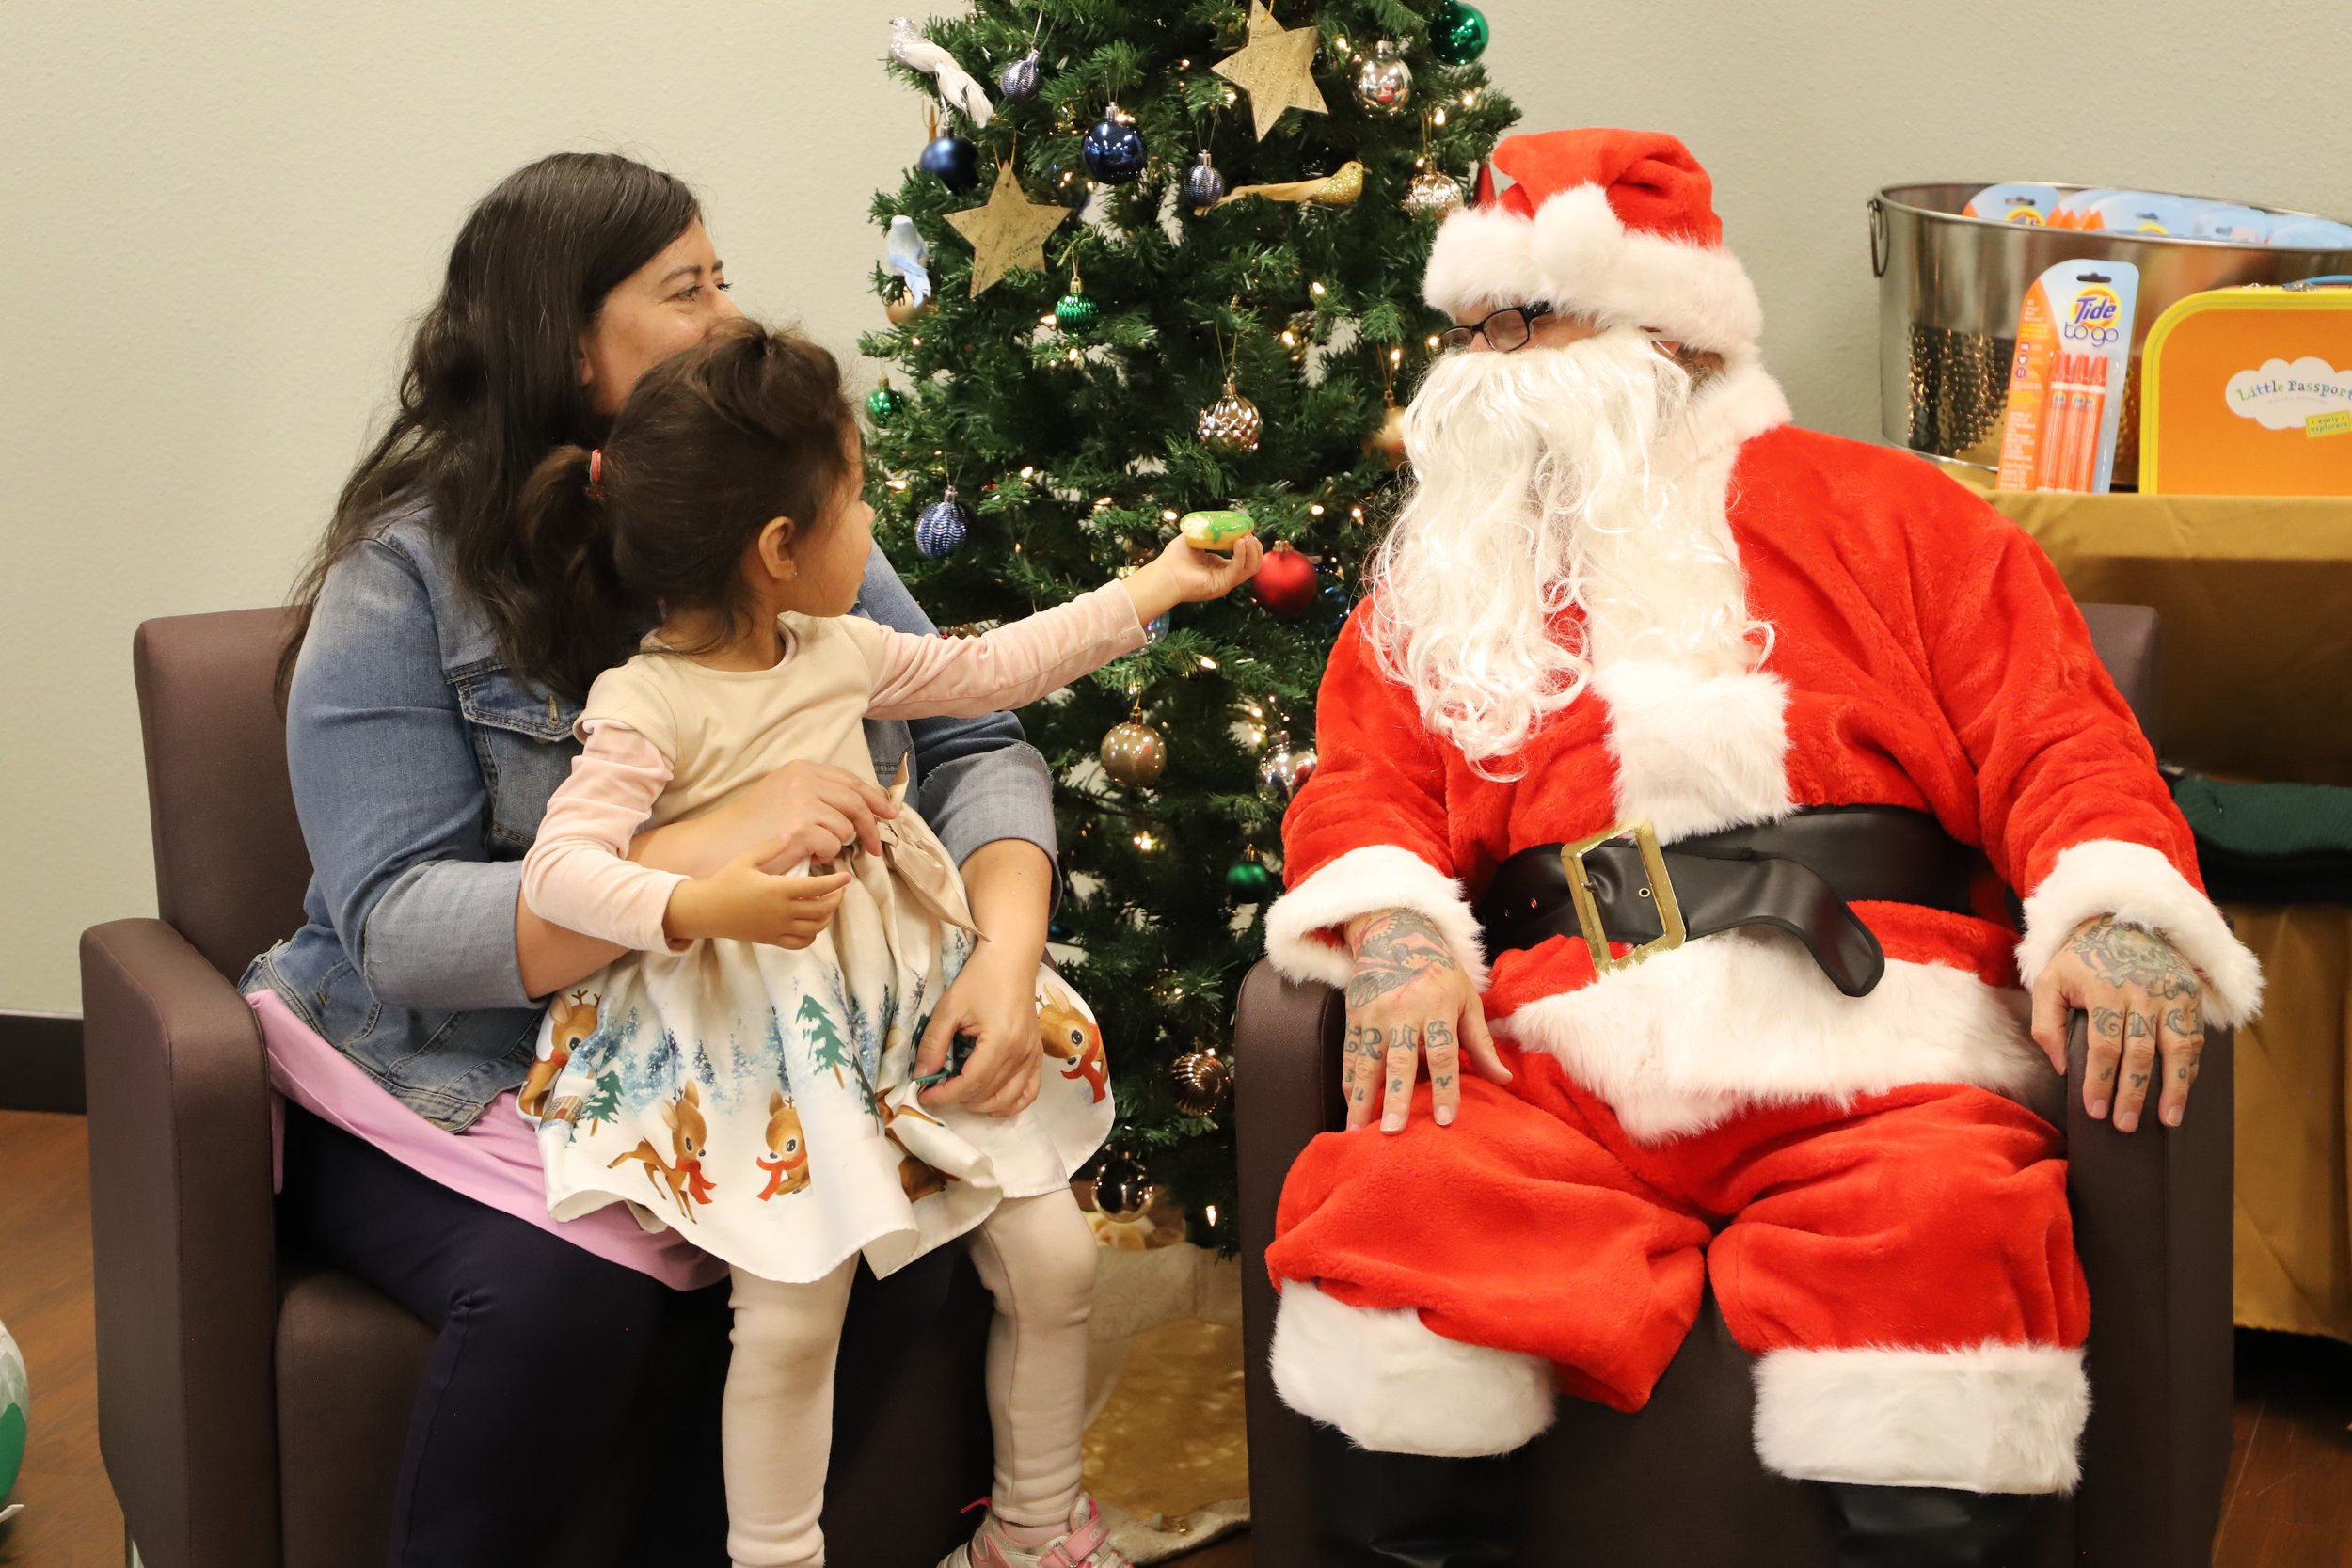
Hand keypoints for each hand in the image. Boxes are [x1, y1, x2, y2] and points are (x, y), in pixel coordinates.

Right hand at [665, 848, 852, 948]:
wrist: (705, 911)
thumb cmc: (725, 882)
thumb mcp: (746, 859)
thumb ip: (770, 847)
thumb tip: (790, 833)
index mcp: (778, 890)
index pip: (818, 887)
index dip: (836, 883)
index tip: (847, 877)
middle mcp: (782, 912)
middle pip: (822, 909)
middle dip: (836, 899)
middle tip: (840, 889)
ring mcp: (778, 928)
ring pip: (815, 927)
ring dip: (827, 916)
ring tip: (828, 903)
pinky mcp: (772, 940)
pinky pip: (800, 943)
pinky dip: (813, 935)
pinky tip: (812, 923)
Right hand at [706, 761, 898, 871]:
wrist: (718, 844)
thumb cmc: (750, 826)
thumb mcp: (782, 793)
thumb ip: (816, 792)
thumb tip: (859, 804)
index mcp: (801, 769)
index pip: (850, 781)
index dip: (873, 798)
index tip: (887, 814)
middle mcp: (805, 780)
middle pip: (857, 802)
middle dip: (872, 825)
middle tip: (875, 845)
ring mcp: (805, 803)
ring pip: (847, 827)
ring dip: (837, 843)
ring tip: (814, 848)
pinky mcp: (804, 828)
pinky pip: (833, 845)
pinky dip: (824, 855)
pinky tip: (806, 855)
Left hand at [915, 945, 1043, 1115]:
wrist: (1011, 961)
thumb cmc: (979, 979)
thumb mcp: (949, 1008)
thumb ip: (934, 1044)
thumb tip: (922, 1076)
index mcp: (1000, 1042)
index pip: (970, 1084)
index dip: (945, 1095)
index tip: (924, 1095)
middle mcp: (1021, 1054)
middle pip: (987, 1094)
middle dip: (958, 1099)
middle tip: (937, 1091)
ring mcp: (1032, 1056)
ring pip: (1007, 1099)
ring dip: (981, 1105)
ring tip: (960, 1095)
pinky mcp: (1037, 1055)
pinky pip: (1029, 1092)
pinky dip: (1010, 1104)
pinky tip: (992, 1104)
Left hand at [1121, 536, 1265, 623]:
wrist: (1164, 572)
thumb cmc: (1175, 557)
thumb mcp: (1196, 537)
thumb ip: (1209, 530)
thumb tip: (1222, 520)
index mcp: (1220, 566)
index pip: (1243, 557)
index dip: (1248, 544)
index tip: (1247, 529)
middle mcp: (1225, 576)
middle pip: (1252, 564)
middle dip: (1255, 548)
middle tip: (1250, 533)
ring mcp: (1225, 582)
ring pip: (1250, 568)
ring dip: (1252, 551)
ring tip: (1248, 537)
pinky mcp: (1222, 586)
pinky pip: (1238, 570)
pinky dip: (1242, 555)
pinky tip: (1240, 542)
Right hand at [1341, 909, 1511, 1132]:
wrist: (1394, 933)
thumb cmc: (1439, 972)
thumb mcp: (1467, 999)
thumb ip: (1481, 1043)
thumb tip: (1504, 1081)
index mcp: (1437, 1007)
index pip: (1444, 1054)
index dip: (1445, 1088)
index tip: (1446, 1120)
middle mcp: (1403, 1012)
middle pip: (1400, 1060)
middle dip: (1396, 1097)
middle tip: (1393, 1131)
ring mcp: (1374, 1014)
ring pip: (1366, 1061)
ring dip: (1361, 1098)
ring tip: (1356, 1129)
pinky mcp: (1354, 1016)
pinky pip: (1349, 1053)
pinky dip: (1347, 1080)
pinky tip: (1348, 1105)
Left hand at [2030, 915, 2204, 1131]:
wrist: (2122, 920)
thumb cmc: (2080, 959)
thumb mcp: (2049, 981)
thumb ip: (2046, 1023)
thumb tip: (2061, 1068)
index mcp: (2104, 991)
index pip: (2103, 1046)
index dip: (2100, 1081)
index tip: (2096, 1111)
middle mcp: (2141, 994)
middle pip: (2140, 1054)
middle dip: (2132, 1094)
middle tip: (2125, 1125)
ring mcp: (2170, 995)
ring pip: (2177, 1049)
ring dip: (2174, 1089)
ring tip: (2168, 1120)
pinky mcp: (2189, 996)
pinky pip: (2194, 1038)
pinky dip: (2191, 1068)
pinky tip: (2183, 1091)